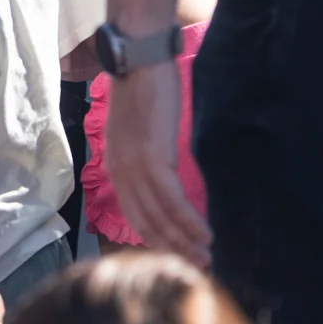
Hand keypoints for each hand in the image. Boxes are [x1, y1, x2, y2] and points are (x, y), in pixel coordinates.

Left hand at [105, 58, 210, 265]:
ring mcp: (135, 167)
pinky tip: (205, 234)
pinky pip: (172, 200)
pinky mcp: (153, 158)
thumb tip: (164, 173)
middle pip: (148, 223)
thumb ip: (147, 155)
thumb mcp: (139, 129)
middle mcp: (121, 173)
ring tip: (206, 256)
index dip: (159, 237)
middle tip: (197, 265)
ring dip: (185, 240)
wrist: (136, 58)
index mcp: (116, 167)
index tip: (179, 252)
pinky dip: (189, 221)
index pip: (137, 215)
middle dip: (173, 247)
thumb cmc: (142, 87)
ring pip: (161, 217)